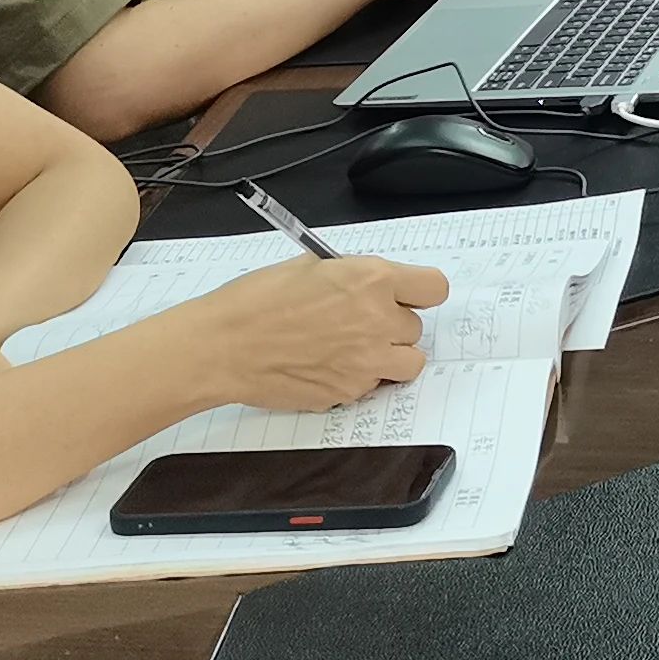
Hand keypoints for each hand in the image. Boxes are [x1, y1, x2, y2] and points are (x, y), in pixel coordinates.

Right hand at [175, 254, 446, 412]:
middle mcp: (378, 322)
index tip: (406, 295)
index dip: (419, 292)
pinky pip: (372, 385)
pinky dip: (358, 378)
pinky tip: (326, 366)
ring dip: (389, 356)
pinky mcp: (349, 393)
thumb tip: (370, 285)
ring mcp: (366, 362)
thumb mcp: (311, 267)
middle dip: (393, 324)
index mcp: (372, 280)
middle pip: (417, 328)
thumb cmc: (257, 301)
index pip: (435, 287)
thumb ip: (353, 276)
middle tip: (359, 322)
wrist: (223, 346)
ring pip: (408, 362)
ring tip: (355, 349)